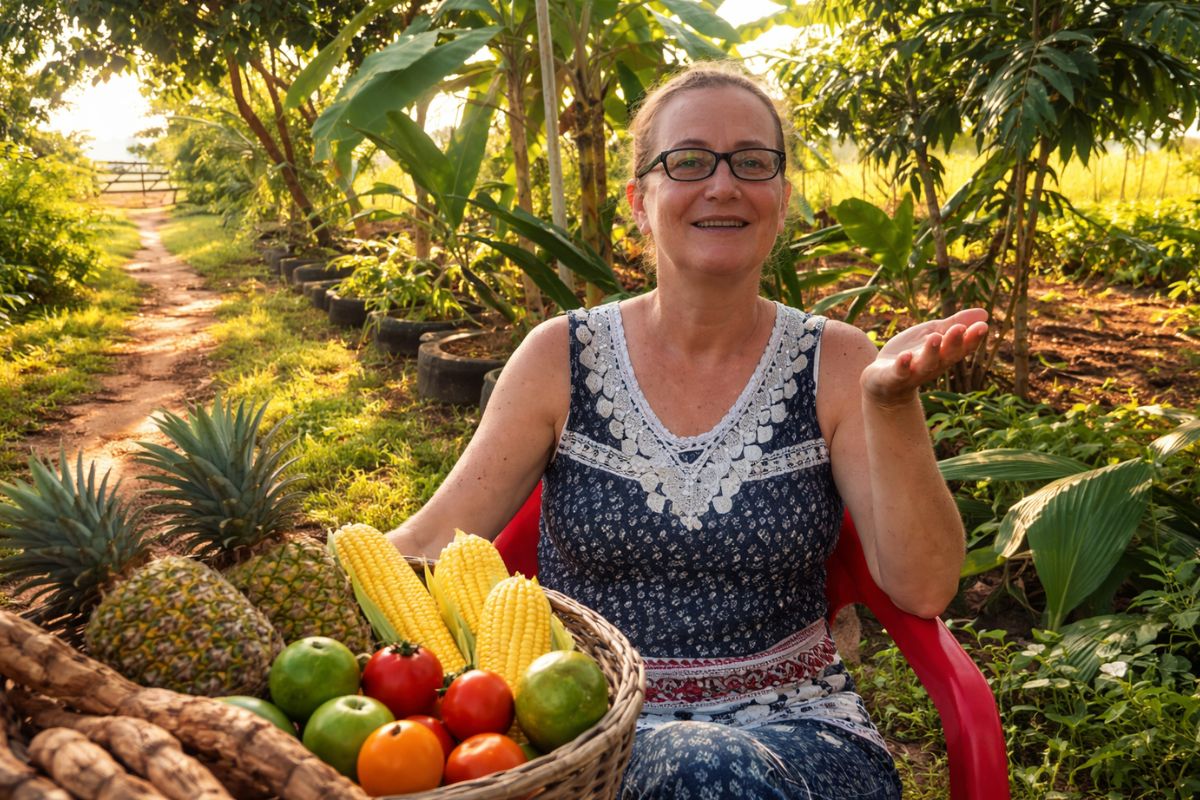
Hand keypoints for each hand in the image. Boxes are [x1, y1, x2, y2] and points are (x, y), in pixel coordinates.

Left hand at [861, 309, 988, 403]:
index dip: (973, 338)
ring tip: (935, 338)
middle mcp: (933, 366)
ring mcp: (913, 373)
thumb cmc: (913, 354)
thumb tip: (985, 314)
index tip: (983, 327)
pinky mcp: (893, 378)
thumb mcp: (933, 333)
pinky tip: (906, 356)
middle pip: (947, 355)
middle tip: (959, 329)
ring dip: (931, 352)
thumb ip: (955, 324)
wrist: (883, 381)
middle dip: (954, 342)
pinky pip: (899, 373)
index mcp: (945, 355)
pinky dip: (903, 365)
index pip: (963, 347)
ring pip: (926, 364)